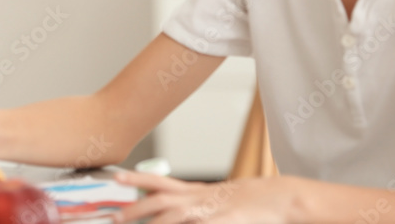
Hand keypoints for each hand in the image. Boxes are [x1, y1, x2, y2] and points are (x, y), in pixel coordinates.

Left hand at [113, 172, 302, 223]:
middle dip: (136, 208)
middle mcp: (199, 198)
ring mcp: (211, 210)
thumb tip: (165, 213)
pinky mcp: (225, 221)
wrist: (278, 198)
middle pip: (161, 199)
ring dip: (156, 222)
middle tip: (116, 217)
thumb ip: (191, 204)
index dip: (137, 178)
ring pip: (176, 215)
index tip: (116, 176)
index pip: (159, 181)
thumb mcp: (213, 199)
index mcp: (194, 191)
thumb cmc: (245, 202)